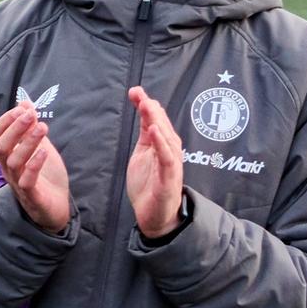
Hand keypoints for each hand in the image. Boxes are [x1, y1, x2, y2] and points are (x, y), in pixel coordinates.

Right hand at [0, 99, 71, 234]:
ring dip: (28, 142)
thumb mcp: (39, 147)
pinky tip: (45, 151)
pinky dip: (34, 165)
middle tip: (31, 114)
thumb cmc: (45, 177)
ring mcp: (19, 183)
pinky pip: (27, 181)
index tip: (23, 108)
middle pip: (0, 146)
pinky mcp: (33, 196)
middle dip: (15, 128)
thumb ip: (31, 128)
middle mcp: (8, 169)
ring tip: (43, 127)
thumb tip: (25, 103)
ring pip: (14, 161)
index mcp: (7, 156)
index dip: (4, 120)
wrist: (56, 208)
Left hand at [126, 87, 185, 239]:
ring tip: (147, 106)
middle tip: (139, 93)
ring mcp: (171, 165)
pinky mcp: (169, 178)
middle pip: (163, 126)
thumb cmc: (150, 185)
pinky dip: (162, 144)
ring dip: (157, 121)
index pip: (156, 121)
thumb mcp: (143, 155)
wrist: (155, 216)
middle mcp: (169, 152)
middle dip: (152, 109)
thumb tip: (146, 113)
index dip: (147, 105)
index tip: (135, 91)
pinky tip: (155, 131)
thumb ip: (145, 136)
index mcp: (162, 146)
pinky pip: (167, 158)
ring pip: (167, 138)